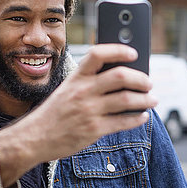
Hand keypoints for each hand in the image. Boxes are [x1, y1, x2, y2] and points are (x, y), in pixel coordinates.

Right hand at [0, 43, 156, 186]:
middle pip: (120, 76)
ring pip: (127, 99)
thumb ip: (90, 81)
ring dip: (145, 99)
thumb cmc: (56, 112)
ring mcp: (89, 111)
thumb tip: (124, 76)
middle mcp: (83, 91)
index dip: (119, 50)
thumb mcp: (67, 89)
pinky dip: (138, 118)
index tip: (134, 53)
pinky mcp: (94, 130)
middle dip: (141, 79)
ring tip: (151, 99)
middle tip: (148, 83)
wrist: (35, 137)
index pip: (98, 54)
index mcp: (76, 77)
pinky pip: (124, 122)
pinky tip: (142, 116)